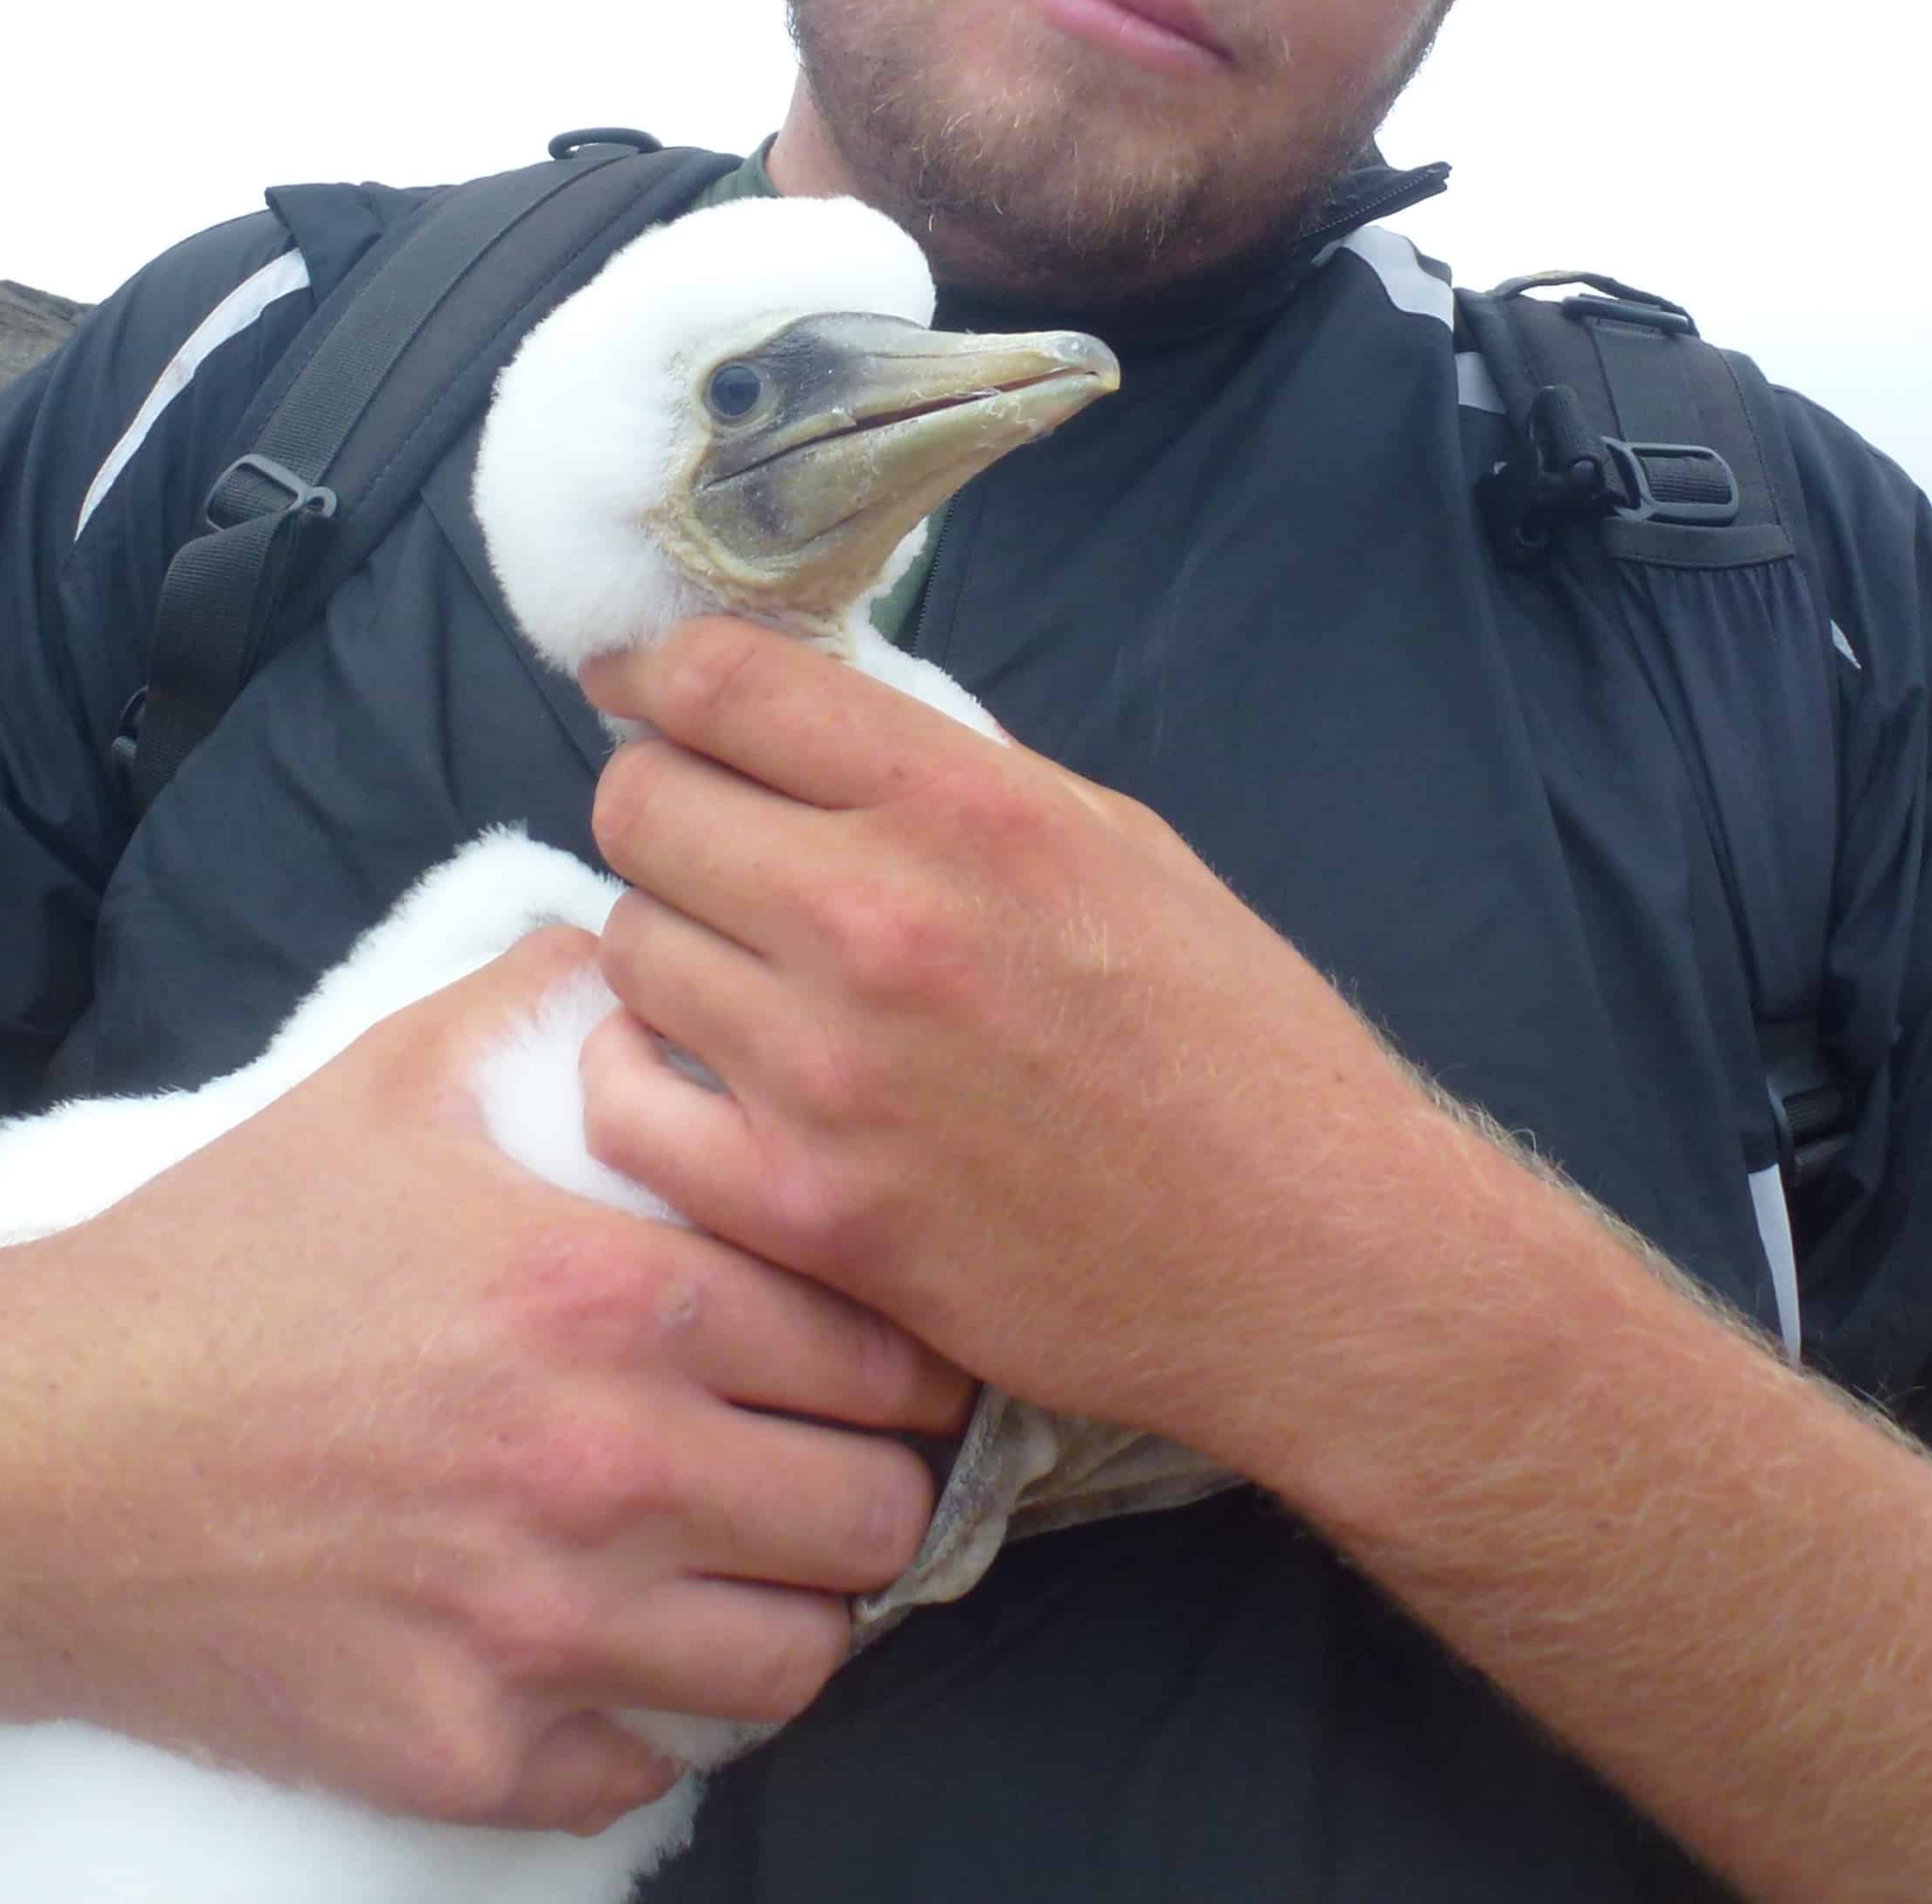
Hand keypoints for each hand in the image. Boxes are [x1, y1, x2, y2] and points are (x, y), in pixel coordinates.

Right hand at [0, 925, 967, 1831]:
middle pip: (879, 1515)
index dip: (899, 1350)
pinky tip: (615, 1647)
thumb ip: (551, 1001)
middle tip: (824, 1458)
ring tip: (743, 1561)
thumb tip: (661, 946)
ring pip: (804, 1660)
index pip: (883, 1351)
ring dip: (791, 1607)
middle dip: (869, 1480)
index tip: (877, 1353)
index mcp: (611, 1294)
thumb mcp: (387, 1082)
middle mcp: (602, 1467)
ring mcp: (541, 1628)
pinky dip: (655, 1716)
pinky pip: (659, 1764)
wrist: (17, 1463)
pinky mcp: (472, 1755)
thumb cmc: (217, 1263)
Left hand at [577, 618, 1427, 1466]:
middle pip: (641, 806)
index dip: (653, 669)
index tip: (637, 686)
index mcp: (967, 808)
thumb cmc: (1234, 1043)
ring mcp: (827, 1073)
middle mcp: (879, 921)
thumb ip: (947, 776)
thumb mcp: (1116, 843)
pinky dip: (645, 1078)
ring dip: (672, 947)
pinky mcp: (802, 1207)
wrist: (1310, 1261)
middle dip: (664, 807)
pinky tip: (703, 1077)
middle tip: (707, 845)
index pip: (720, 681)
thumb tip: (800, 722)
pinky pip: (622, 1100)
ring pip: (627, 945)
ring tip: (745, 977)